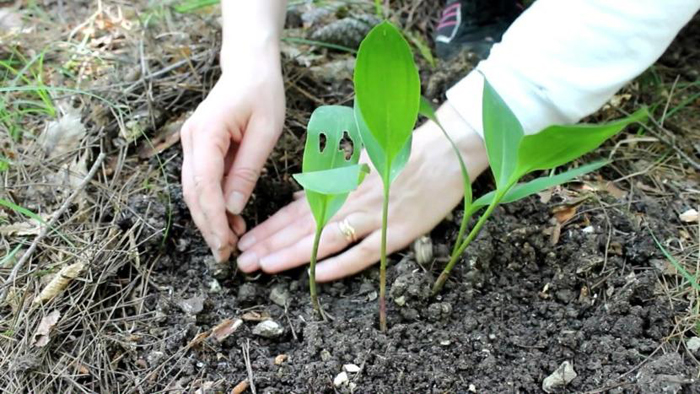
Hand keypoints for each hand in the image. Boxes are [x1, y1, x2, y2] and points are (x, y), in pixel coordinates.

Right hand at [181, 48, 284, 261]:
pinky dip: (214, 204)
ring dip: (210, 218)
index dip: (212, 218)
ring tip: (231, 242)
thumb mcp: (265, 132)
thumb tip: (233, 208)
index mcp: (206, 133)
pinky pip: (202, 182)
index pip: (203, 184)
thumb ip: (248, 170)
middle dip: (208, 226)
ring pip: (194, 191)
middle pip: (192, 192)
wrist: (249, 67)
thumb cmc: (262, 93)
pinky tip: (231, 221)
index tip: (225, 244)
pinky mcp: (199, 148)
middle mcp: (191, 140)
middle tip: (226, 254)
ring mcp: (191, 144)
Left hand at [236, 104, 489, 280]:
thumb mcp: (359, 160)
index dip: (269, 227)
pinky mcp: (397, 230)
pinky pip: (364, 251)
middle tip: (240, 261)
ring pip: (325, 238)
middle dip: (269, 244)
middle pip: (303, 226)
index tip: (245, 240)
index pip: (297, 210)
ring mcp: (374, 215)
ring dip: (292, 253)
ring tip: (263, 267)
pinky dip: (340, 263)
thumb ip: (328, 182)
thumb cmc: (401, 152)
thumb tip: (297, 201)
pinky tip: (316, 275)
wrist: (446, 150)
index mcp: (341, 183)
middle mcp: (351, 199)